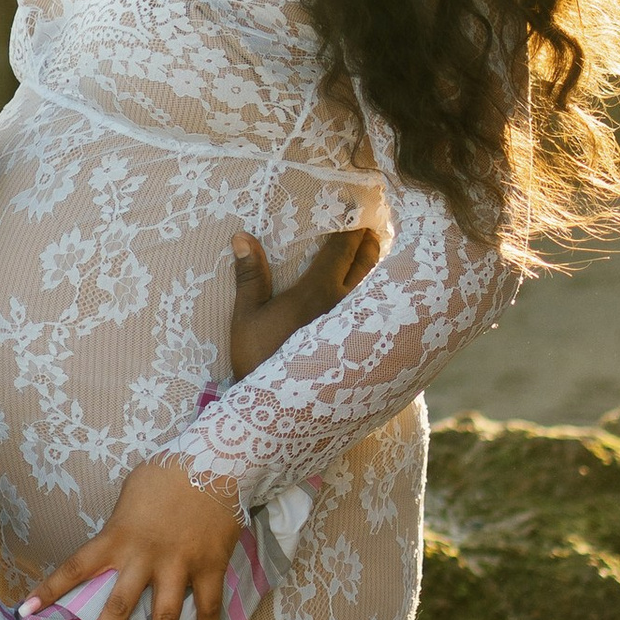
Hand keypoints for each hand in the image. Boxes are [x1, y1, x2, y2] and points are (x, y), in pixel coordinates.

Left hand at [28, 459, 244, 619]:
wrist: (217, 460)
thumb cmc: (169, 472)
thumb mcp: (131, 492)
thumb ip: (121, 522)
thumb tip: (116, 539)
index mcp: (117, 537)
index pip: (74, 567)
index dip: (49, 591)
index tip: (25, 612)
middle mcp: (144, 557)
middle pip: (117, 609)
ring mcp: (179, 565)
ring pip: (164, 619)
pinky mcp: (210, 567)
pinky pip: (208, 605)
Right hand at [227, 223, 379, 378]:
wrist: (278, 409)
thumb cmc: (258, 359)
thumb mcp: (247, 317)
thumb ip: (250, 276)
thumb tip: (242, 236)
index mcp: (318, 291)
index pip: (344, 248)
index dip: (351, 227)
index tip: (355, 210)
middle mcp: (346, 305)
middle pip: (368, 262)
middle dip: (369, 241)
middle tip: (367, 228)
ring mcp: (357, 326)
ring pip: (377, 286)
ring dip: (376, 267)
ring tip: (372, 255)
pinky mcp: (361, 345)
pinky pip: (377, 311)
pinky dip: (377, 295)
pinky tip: (374, 296)